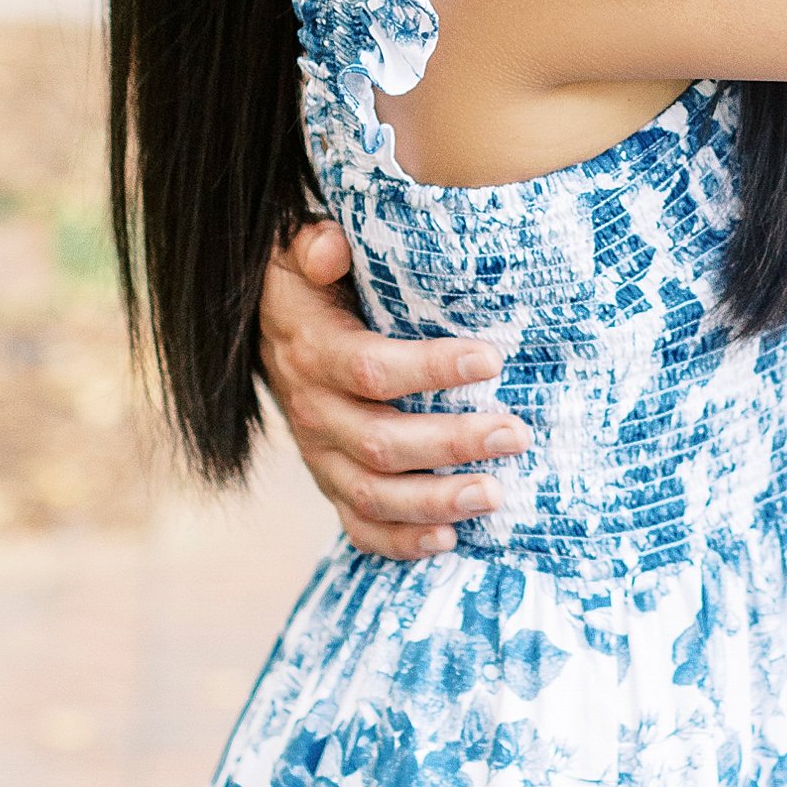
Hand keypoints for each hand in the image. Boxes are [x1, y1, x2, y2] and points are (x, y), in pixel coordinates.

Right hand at [260, 220, 530, 558]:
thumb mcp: (301, 251)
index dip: (431, 368)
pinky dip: (401, 541)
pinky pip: (359, 526)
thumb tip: (330, 246)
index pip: (371, 369)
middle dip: (451, 442)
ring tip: (496, 494)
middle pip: (379, 442)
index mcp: (312, 352)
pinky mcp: (331, 483)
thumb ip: (314, 245)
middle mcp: (313, 411)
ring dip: (436, 501)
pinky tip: (449, 539)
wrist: (271, 332)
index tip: (492, 359)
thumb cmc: (313, 285)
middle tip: (515, 434)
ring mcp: (320, 455)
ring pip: (372, 494)